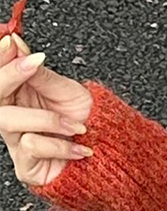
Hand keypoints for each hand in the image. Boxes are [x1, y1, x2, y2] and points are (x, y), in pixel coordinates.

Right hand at [0, 32, 93, 186]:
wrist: (112, 153)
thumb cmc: (90, 122)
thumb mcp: (68, 91)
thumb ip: (40, 72)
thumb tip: (18, 44)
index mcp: (18, 97)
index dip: (1, 60)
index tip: (11, 43)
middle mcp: (13, 119)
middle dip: (9, 76)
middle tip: (33, 64)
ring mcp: (17, 143)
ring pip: (7, 120)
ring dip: (46, 119)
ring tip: (76, 127)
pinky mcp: (27, 167)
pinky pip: (30, 147)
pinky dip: (60, 145)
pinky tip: (80, 148)